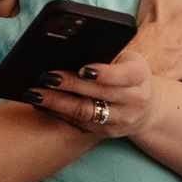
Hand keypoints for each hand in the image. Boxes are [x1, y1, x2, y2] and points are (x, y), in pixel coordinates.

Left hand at [28, 50, 164, 137]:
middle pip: (98, 93)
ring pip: (86, 112)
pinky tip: (40, 104)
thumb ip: (105, 54)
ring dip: (56, 102)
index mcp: (140, 76)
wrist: (148, 107)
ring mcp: (122, 119)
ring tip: (33, 93)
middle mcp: (135, 100)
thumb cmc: (128, 72)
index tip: (83, 69)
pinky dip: (58, 113)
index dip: (103, 73)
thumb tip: (66, 48)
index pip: (123, 75)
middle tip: (45, 76)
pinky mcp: (108, 132)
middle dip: (69, 85)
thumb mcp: (126, 59)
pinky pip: (80, 123)